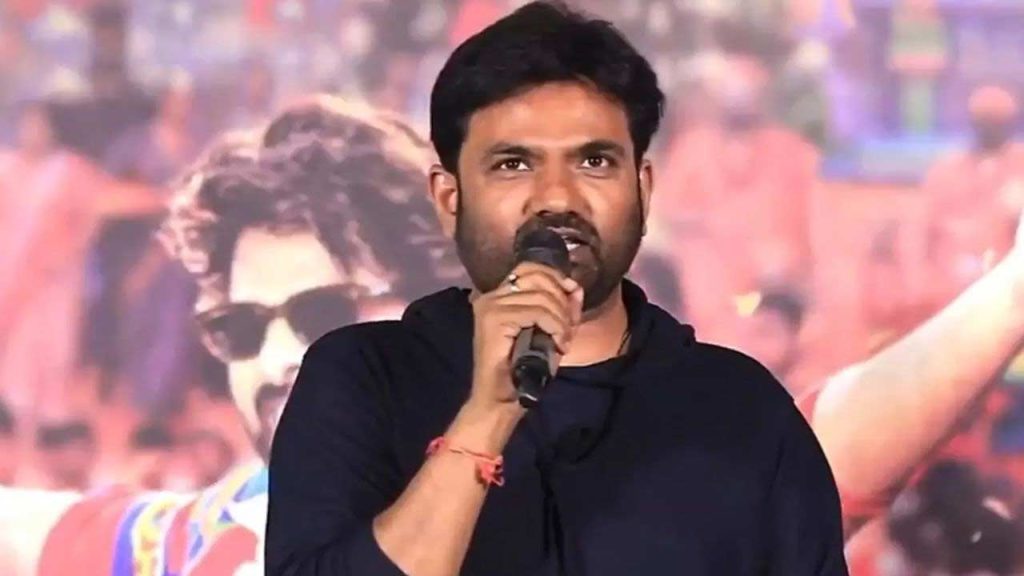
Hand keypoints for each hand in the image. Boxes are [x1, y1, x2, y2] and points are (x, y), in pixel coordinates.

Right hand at [468, 262, 583, 410]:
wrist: (499, 400)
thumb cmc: (521, 370)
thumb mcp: (548, 333)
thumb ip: (561, 309)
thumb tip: (576, 287)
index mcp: (499, 295)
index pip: (530, 268)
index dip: (555, 277)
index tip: (572, 297)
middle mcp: (491, 295)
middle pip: (538, 277)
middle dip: (562, 300)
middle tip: (569, 328)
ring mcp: (491, 306)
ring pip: (541, 297)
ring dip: (561, 319)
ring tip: (564, 341)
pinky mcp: (494, 319)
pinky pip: (537, 312)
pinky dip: (555, 327)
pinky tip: (559, 345)